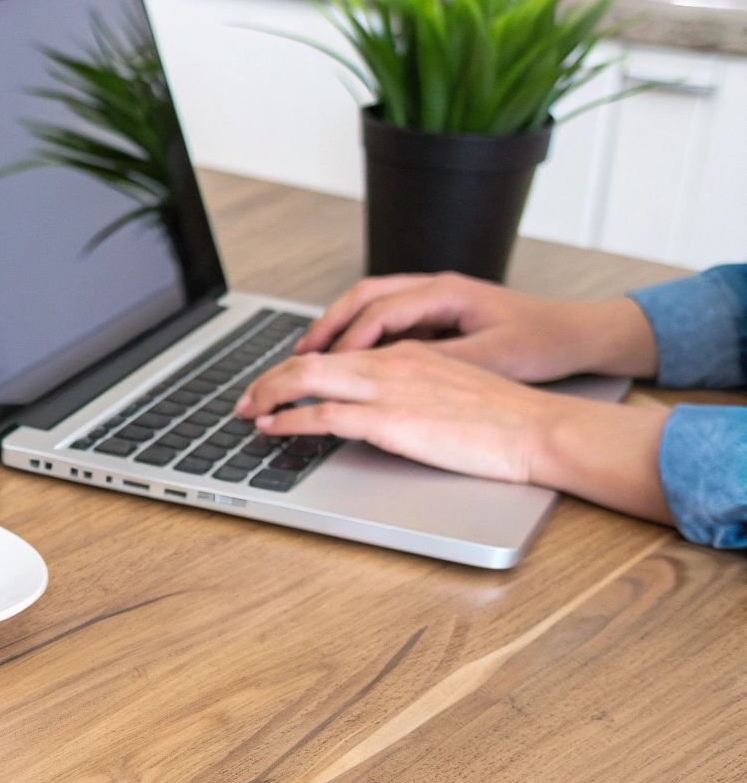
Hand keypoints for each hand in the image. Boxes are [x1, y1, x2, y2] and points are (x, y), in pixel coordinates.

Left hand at [237, 342, 563, 481]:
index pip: (335, 353)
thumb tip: (378, 408)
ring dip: (266, 396)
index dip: (295, 368)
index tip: (274, 385)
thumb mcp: (449, 389)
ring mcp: (388, 389)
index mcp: (406, 352)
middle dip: (267, 380)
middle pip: (308, 361)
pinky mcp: (390, 420)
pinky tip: (272, 429)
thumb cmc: (504, 419)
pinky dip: (287, 421)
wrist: (538, 429)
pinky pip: (322, 415)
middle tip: (244, 399)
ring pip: (305, 379)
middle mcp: (390, 362)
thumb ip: (410, 390)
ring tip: (246, 413)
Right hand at [294, 272, 657, 382]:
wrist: (580, 334)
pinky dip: (362, 336)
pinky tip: (352, 361)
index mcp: (446, 291)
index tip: (322, 366)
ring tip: (312, 356)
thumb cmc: (545, 342)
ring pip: (371, 304)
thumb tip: (394, 374)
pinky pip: (388, 319)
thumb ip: (441, 363)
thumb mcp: (494, 358)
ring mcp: (437, 298)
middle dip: (327, 325)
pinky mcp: (441, 314)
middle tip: (297, 355)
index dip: (347, 340)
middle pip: (363, 297)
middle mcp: (436, 287)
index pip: (379, 311)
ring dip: (340, 328)